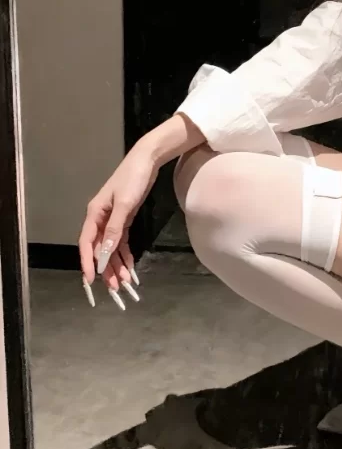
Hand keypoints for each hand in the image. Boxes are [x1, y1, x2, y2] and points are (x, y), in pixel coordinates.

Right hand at [78, 146, 158, 309]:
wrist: (148, 160)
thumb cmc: (133, 178)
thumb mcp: (124, 204)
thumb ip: (115, 229)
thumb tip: (105, 253)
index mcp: (94, 213)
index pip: (87, 243)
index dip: (87, 263)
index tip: (91, 280)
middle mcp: (101, 218)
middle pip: (100, 249)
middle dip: (106, 268)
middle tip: (115, 288)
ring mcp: (113, 219)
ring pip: (111, 248)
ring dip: (117, 264)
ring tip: (124, 282)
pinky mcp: (125, 218)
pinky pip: (121, 241)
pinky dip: (125, 254)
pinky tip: (129, 267)